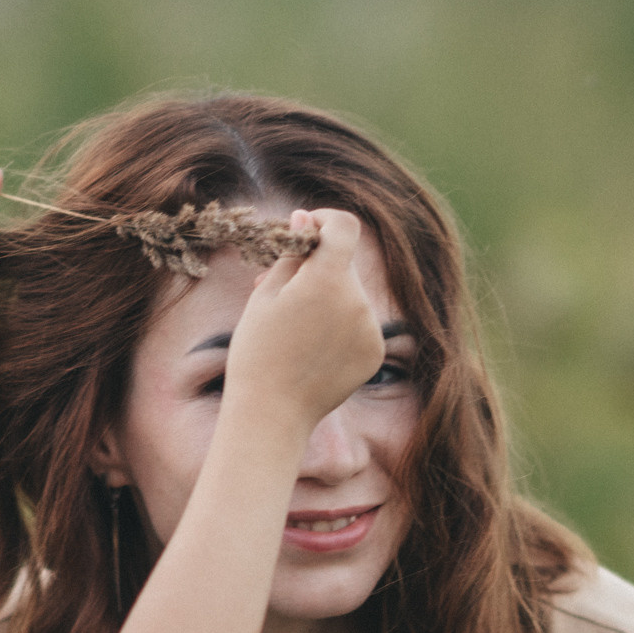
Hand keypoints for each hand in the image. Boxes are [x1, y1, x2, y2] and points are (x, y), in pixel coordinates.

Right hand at [223, 209, 385, 426]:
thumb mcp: (265, 295)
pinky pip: (360, 323)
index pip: (344, 226)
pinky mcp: (375, 352)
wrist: (272, 413)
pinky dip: (341, 325)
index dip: (324, 221)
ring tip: (294, 325)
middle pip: (345, 263)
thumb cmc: (258, 351)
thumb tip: (305, 219)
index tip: (305, 231)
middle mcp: (359, 301)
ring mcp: (371, 328)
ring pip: (352, 294)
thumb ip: (292, 253)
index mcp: (328, 279)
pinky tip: (313, 348)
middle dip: (318, 266)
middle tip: (282, 289)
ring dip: (328, 296)